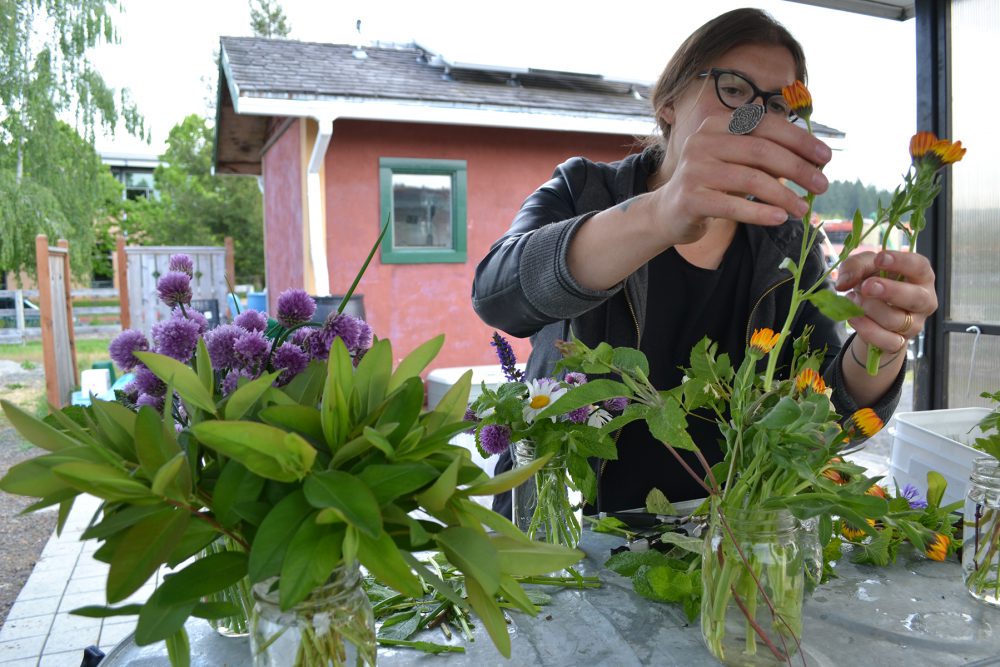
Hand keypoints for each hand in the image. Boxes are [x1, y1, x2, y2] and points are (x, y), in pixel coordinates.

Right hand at [651, 113, 832, 245]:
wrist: (669, 212)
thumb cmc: (713, 183)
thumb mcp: (737, 161)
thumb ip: (767, 153)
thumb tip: (817, 160)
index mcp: (717, 124)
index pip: (765, 124)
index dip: (799, 139)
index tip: (826, 157)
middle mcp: (702, 141)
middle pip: (760, 151)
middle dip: (798, 168)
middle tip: (822, 186)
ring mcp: (693, 169)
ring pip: (750, 179)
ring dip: (783, 195)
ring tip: (803, 210)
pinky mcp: (690, 198)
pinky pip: (733, 205)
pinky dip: (760, 213)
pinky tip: (780, 219)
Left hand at [835, 250, 937, 353]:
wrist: (869, 314)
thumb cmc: (874, 282)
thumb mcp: (864, 267)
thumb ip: (854, 267)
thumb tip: (843, 283)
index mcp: (920, 276)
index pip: (920, 267)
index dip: (902, 262)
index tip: (880, 258)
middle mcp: (924, 300)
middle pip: (916, 297)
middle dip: (890, 291)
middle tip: (867, 286)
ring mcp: (914, 324)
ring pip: (897, 320)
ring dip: (870, 309)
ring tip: (852, 299)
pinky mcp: (901, 342)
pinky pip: (888, 341)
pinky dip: (868, 330)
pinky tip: (854, 318)